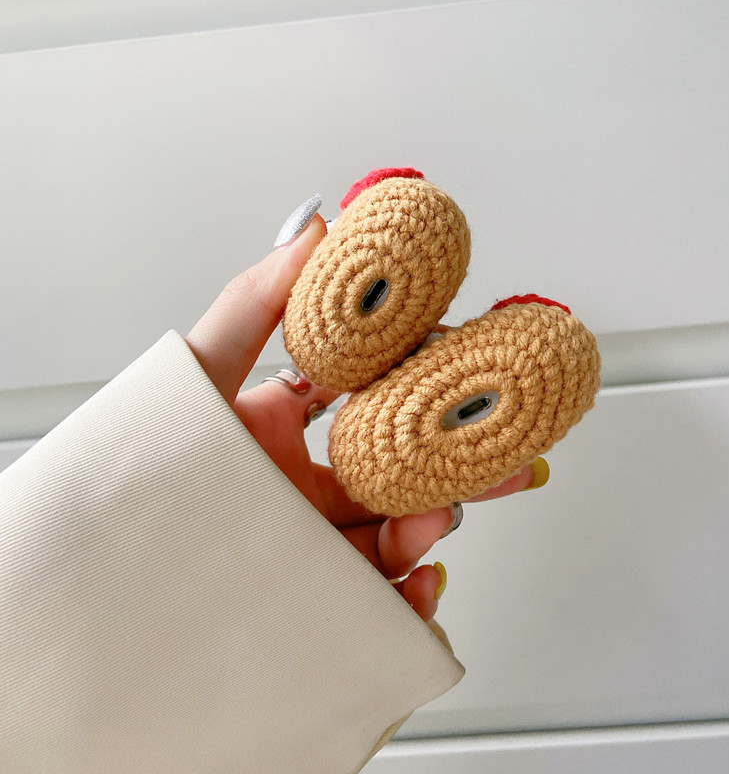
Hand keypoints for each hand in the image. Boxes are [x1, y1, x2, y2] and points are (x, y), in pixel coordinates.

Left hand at [186, 213, 534, 620]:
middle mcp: (305, 488)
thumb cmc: (150, 466)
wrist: (109, 578)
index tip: (471, 380)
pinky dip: (410, 603)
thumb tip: (313, 229)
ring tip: (434, 524)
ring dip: (430, 529)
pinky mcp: (317, 601)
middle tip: (513, 463)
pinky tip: (419, 589)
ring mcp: (313, 546)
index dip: (428, 394)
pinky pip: (377, 606)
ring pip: (395, 537)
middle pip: (400, 475)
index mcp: (285, 432)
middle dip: (461, 470)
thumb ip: (254, 302)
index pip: (374, 404)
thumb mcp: (200, 374)